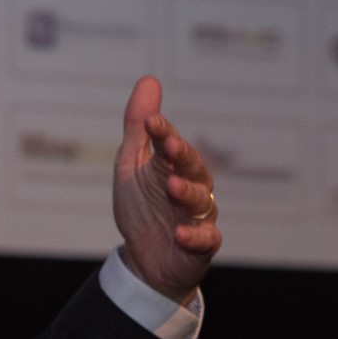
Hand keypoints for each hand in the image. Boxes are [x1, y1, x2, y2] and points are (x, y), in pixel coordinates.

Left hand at [111, 77, 221, 302]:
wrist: (144, 260)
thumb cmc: (141, 207)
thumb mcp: (131, 165)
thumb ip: (137, 126)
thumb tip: (149, 79)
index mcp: (173, 165)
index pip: (171, 144)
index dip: (163, 132)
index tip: (151, 121)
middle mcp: (191, 186)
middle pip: (193, 168)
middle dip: (183, 157)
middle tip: (171, 147)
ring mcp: (198, 216)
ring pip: (200, 200)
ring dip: (187, 193)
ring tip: (171, 187)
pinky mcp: (202, 245)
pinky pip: (206, 239)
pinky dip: (195, 236)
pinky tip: (181, 233)